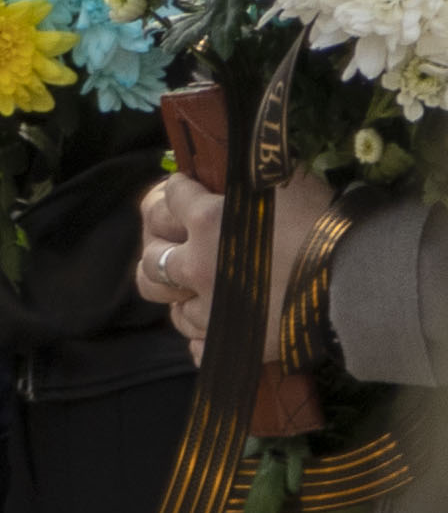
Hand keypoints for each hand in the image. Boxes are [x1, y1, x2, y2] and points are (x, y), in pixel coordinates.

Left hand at [141, 166, 343, 345]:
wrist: (361, 282)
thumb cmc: (327, 224)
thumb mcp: (286, 184)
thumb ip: (251, 180)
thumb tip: (244, 167)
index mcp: (206, 220)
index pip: (171, 197)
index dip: (179, 191)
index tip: (188, 190)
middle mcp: (198, 265)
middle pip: (151, 260)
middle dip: (159, 248)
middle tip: (178, 245)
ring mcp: (212, 307)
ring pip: (170, 306)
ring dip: (178, 296)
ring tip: (193, 290)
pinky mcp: (232, 340)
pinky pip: (200, 345)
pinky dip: (203, 338)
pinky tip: (215, 327)